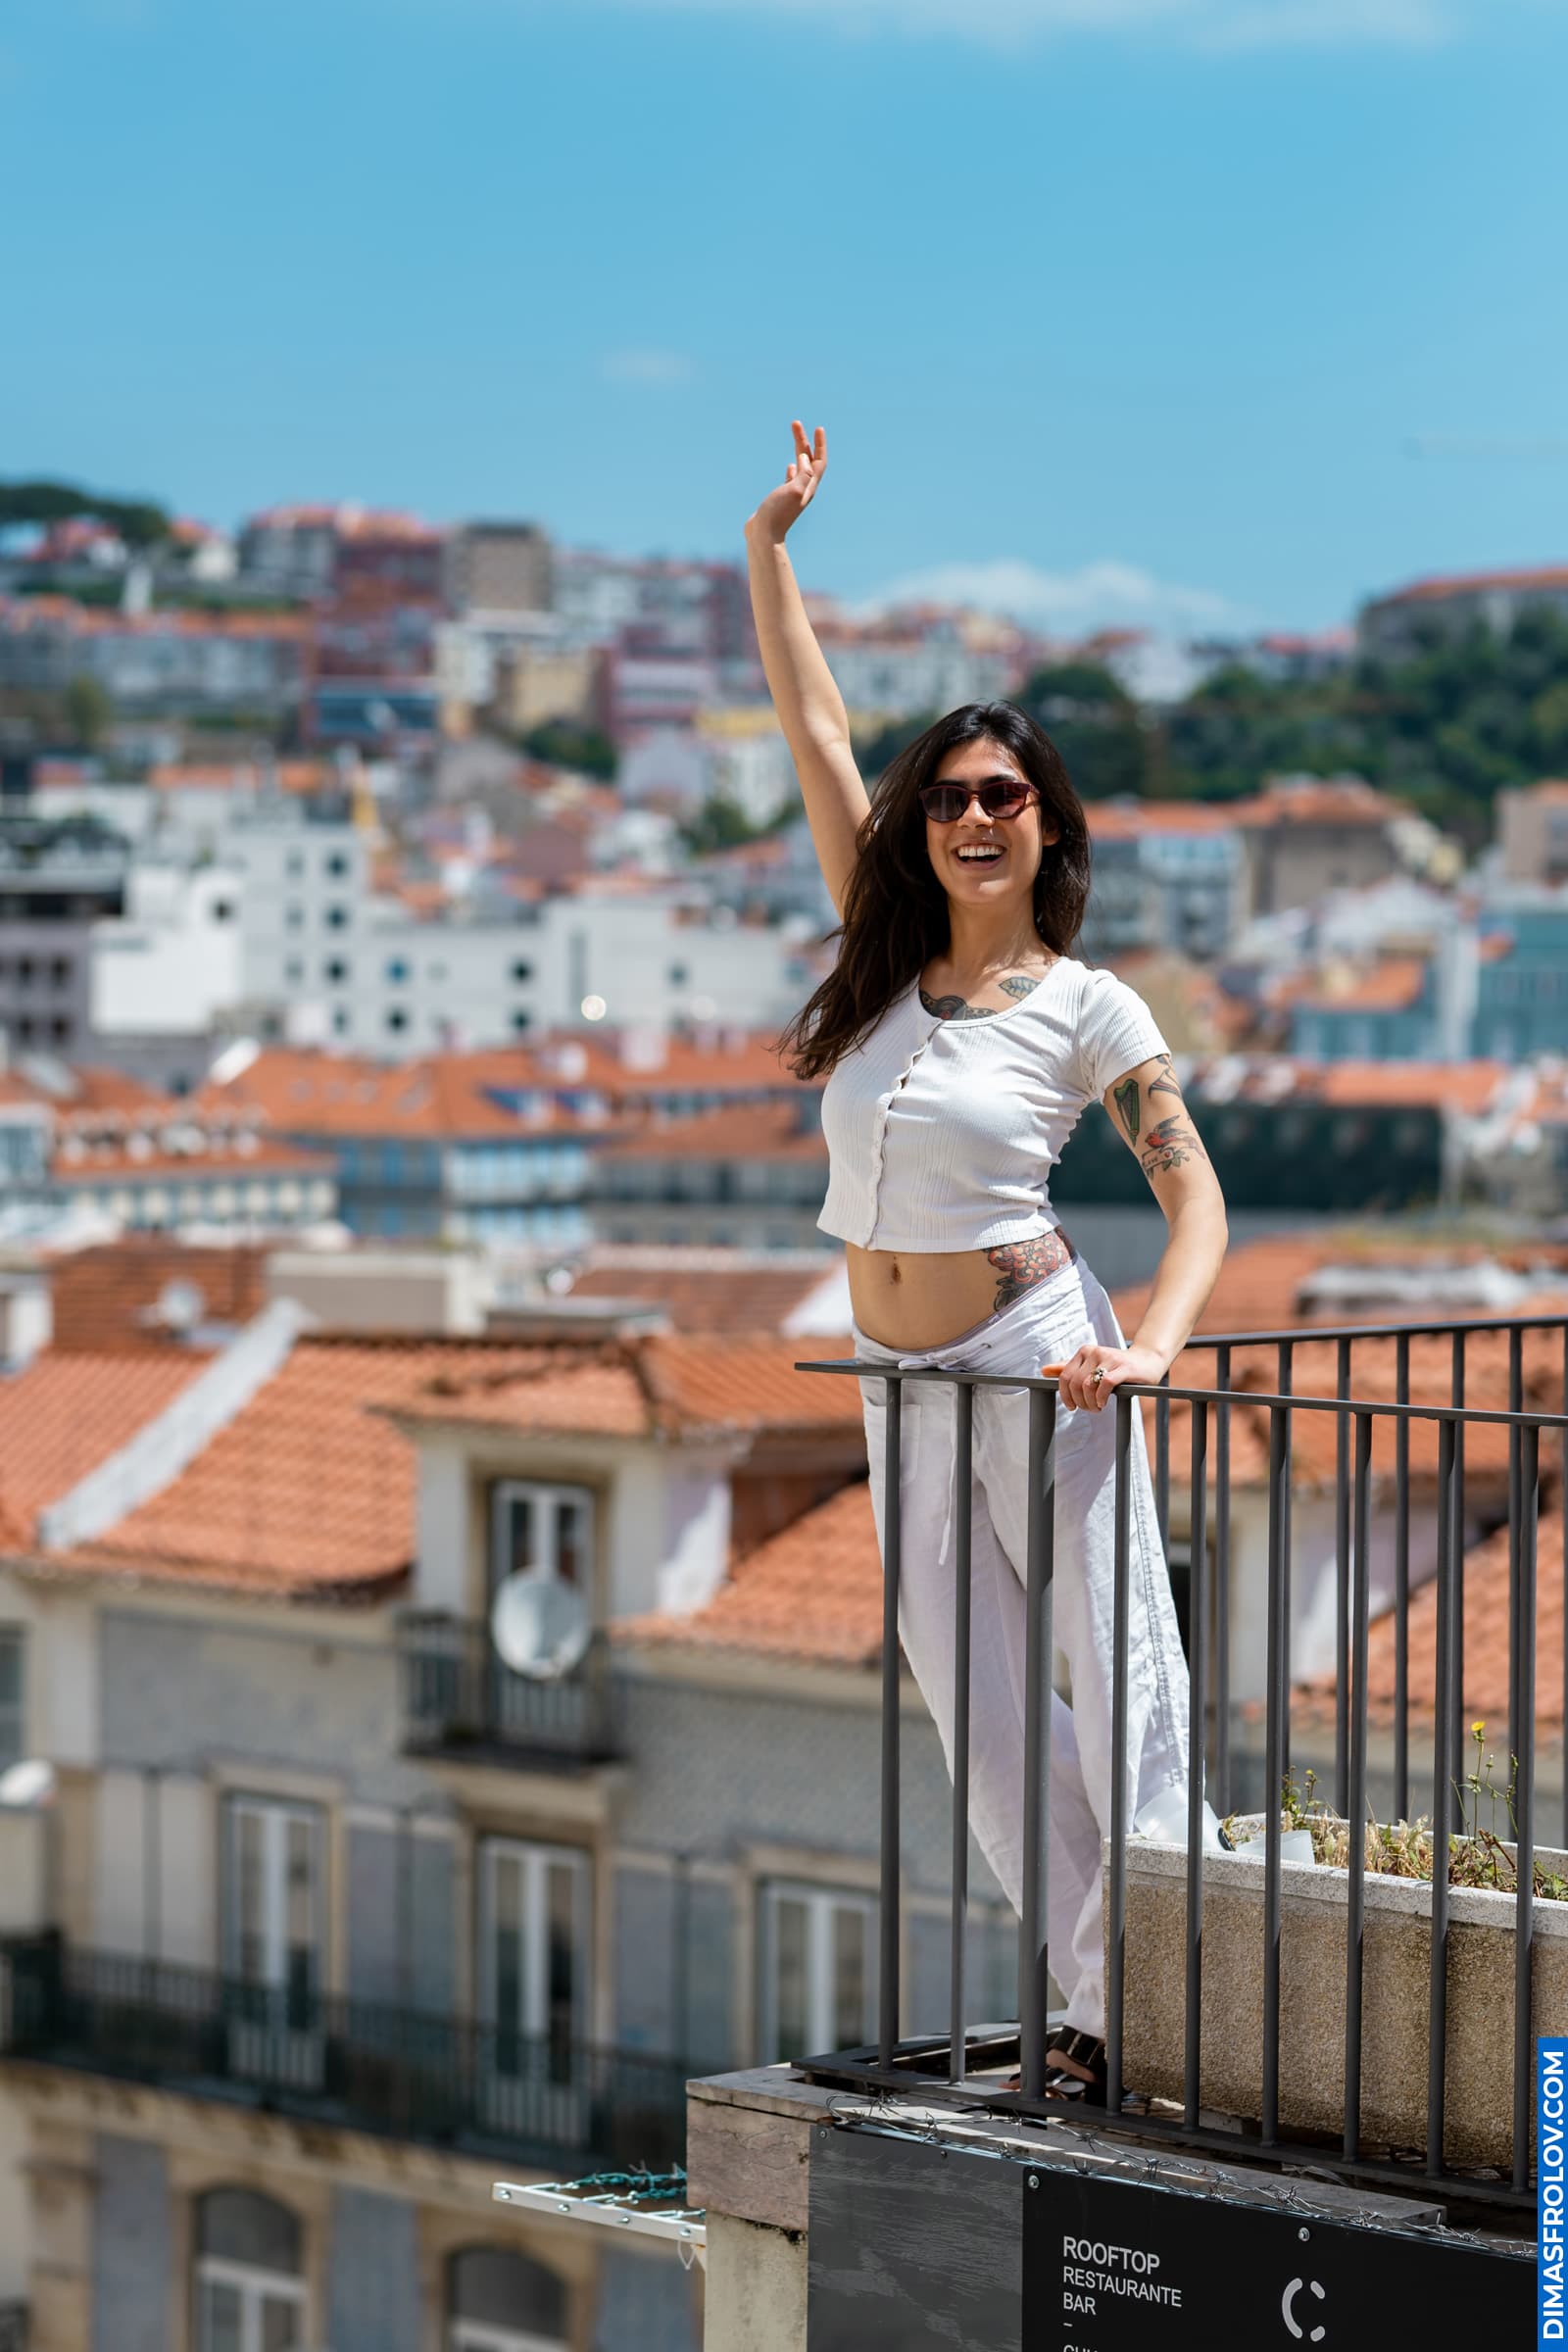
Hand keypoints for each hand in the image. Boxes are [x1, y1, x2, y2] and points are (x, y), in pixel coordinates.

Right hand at [745, 420, 826, 544]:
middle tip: (795, 423)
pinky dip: (792, 469)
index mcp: (808, 487)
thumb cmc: (777, 514)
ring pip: (799, 468)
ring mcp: (792, 494)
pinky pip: (790, 479)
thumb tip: (804, 458)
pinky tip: (789, 465)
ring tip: (795, 438)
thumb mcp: (793, 491)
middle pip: (808, 461)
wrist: (763, 536)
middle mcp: (803, 490)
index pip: (819, 461)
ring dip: (798, 452)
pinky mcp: (781, 499)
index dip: (820, 445)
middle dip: (803, 441)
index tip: (818, 428)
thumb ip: (803, 474)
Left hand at [1044, 1342, 1166, 1411]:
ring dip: (1090, 1403)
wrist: (1147, 1361)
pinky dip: (1101, 1398)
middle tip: (1089, 1409)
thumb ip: (1068, 1368)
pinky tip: (1104, 1403)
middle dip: (1080, 1402)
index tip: (1072, 1407)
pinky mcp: (1123, 1367)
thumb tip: (1043, 1371)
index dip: (1065, 1395)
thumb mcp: (1091, 1366)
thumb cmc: (1117, 1367)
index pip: (1064, 1377)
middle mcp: (1094, 1352)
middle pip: (1075, 1383)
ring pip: (1088, 1385)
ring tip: (1098, 1407)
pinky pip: (1105, 1385)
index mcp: (1084, 1352)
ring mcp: (1109, 1358)